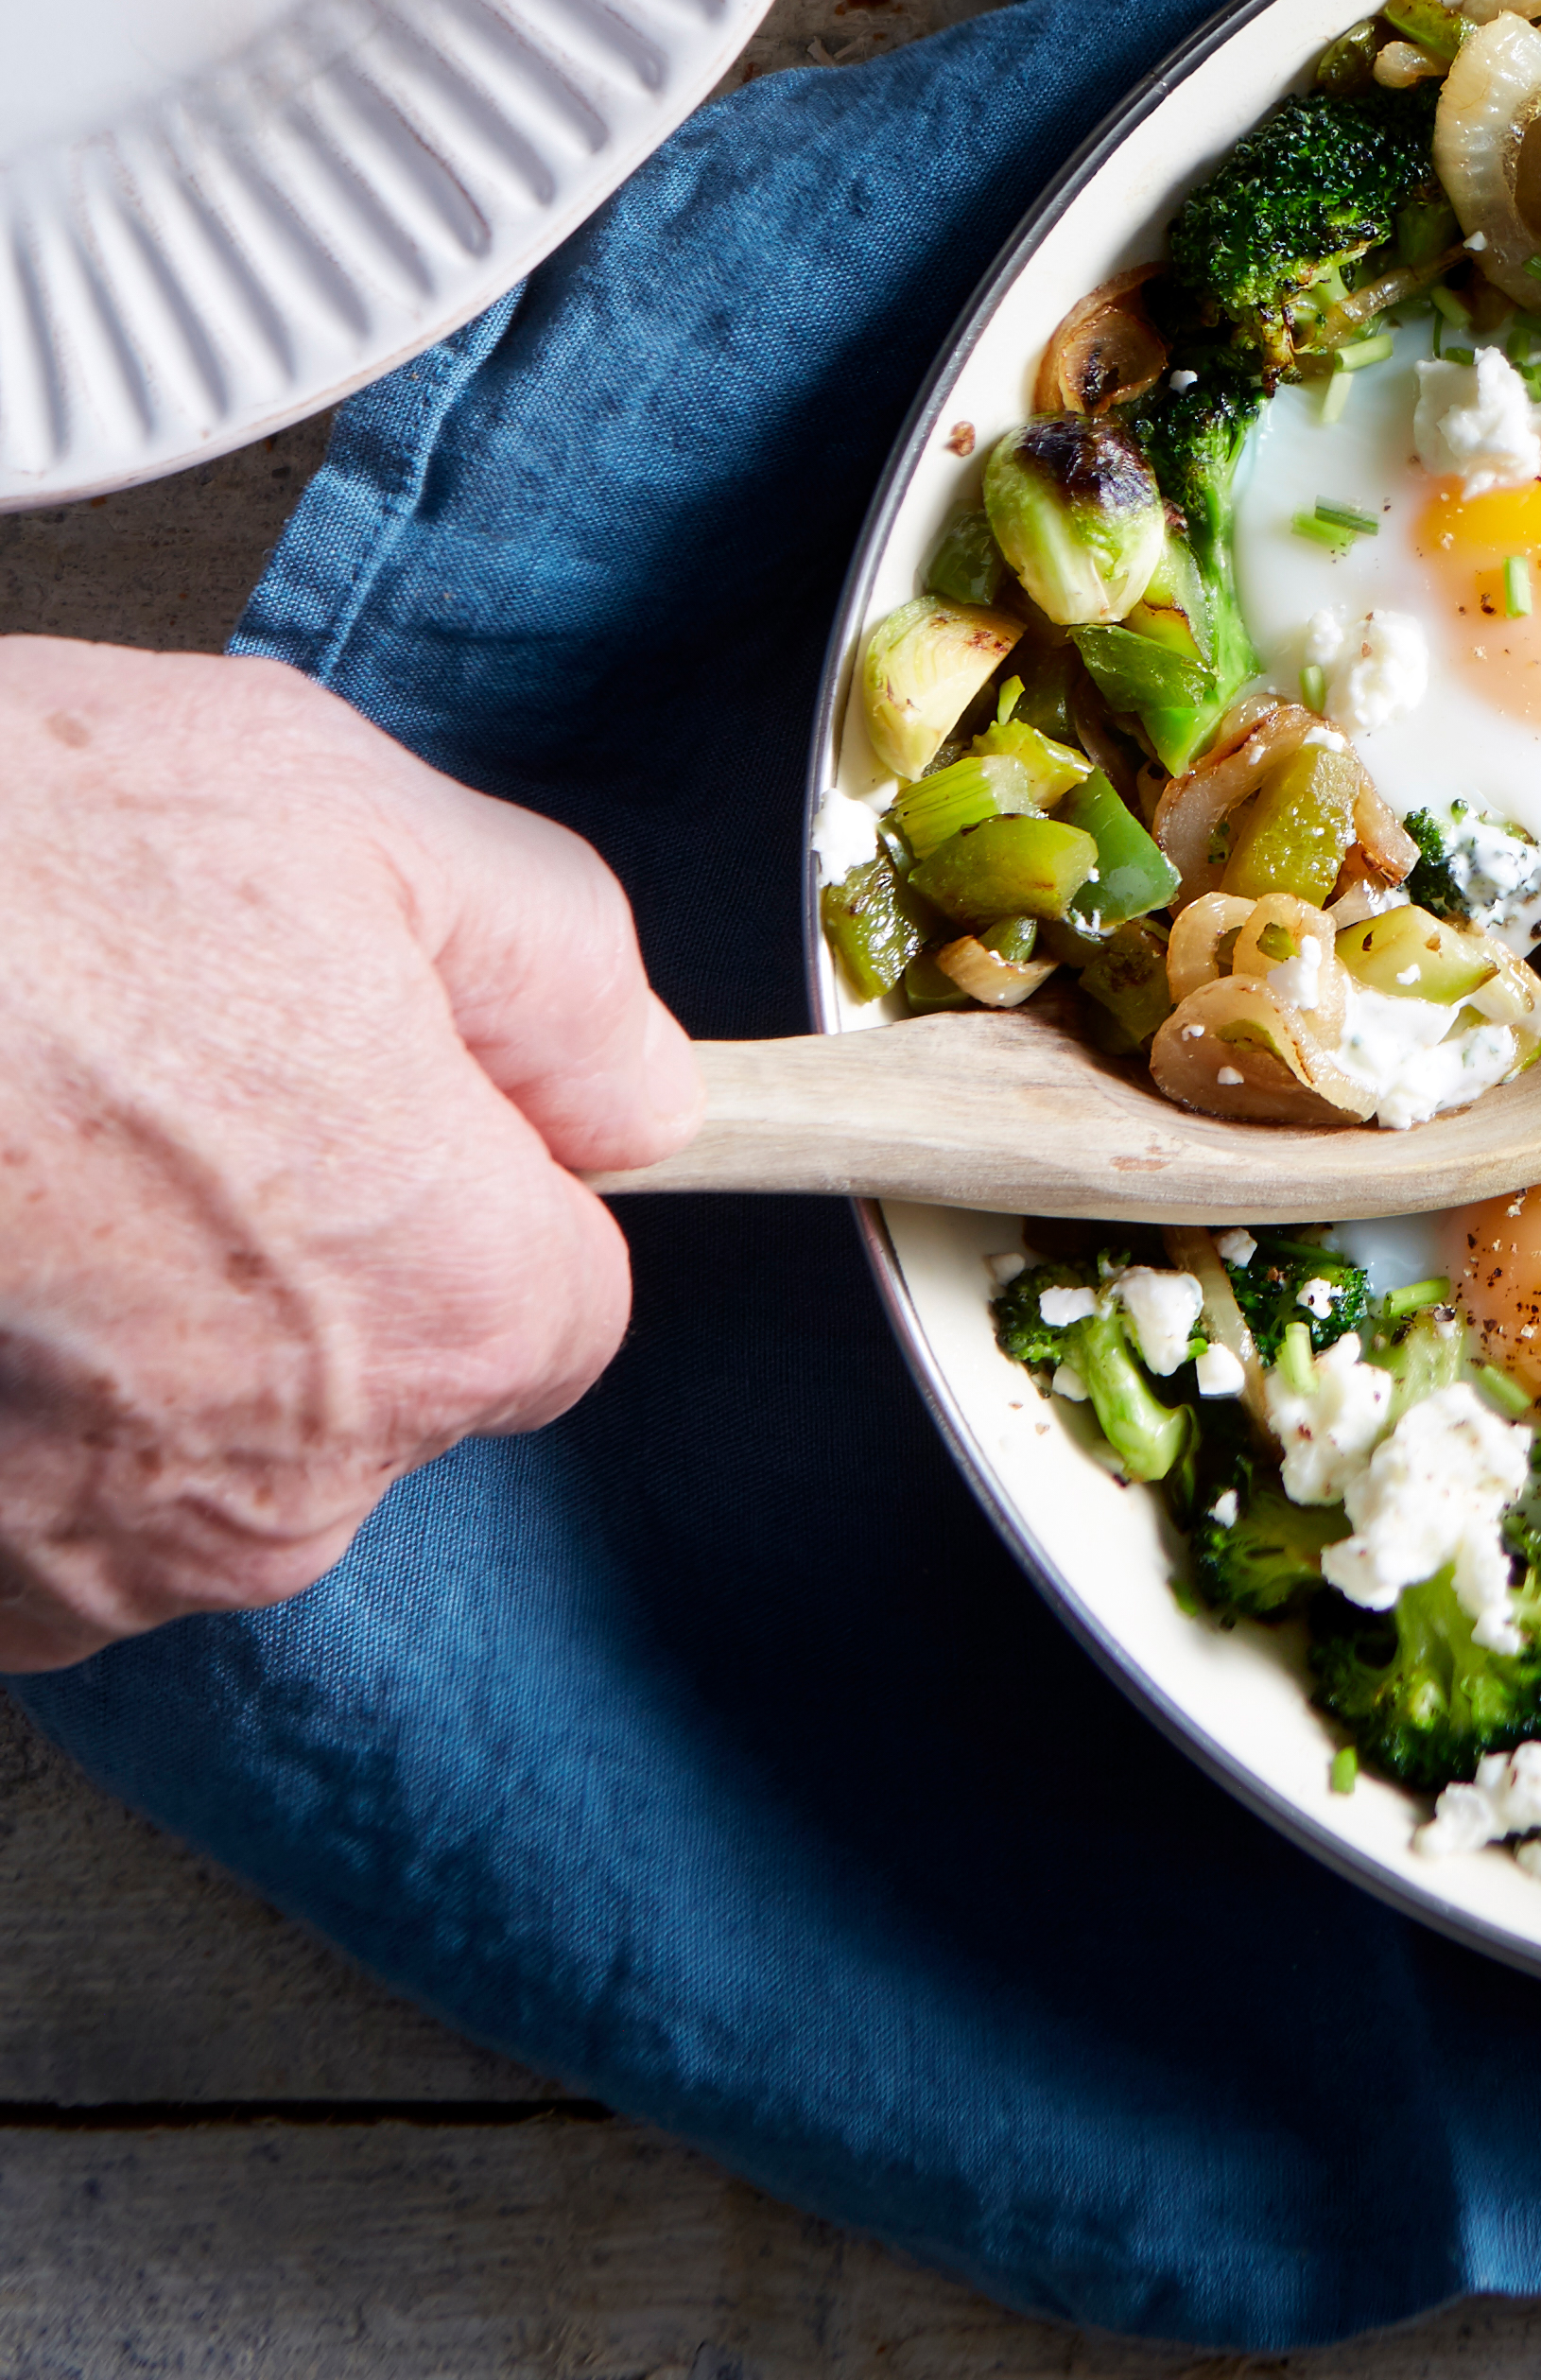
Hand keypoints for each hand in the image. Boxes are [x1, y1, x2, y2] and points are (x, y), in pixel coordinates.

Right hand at [0, 645, 696, 1668]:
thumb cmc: (2, 883)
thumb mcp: (344, 813)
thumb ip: (553, 965)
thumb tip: (638, 1081)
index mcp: (444, 1311)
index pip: (555, 1297)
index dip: (463, 1170)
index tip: (349, 1076)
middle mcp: (284, 1492)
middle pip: (364, 1382)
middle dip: (283, 1243)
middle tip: (133, 1074)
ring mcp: (83, 1566)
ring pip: (182, 1448)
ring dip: (114, 1326)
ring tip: (8, 1142)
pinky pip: (22, 1499)